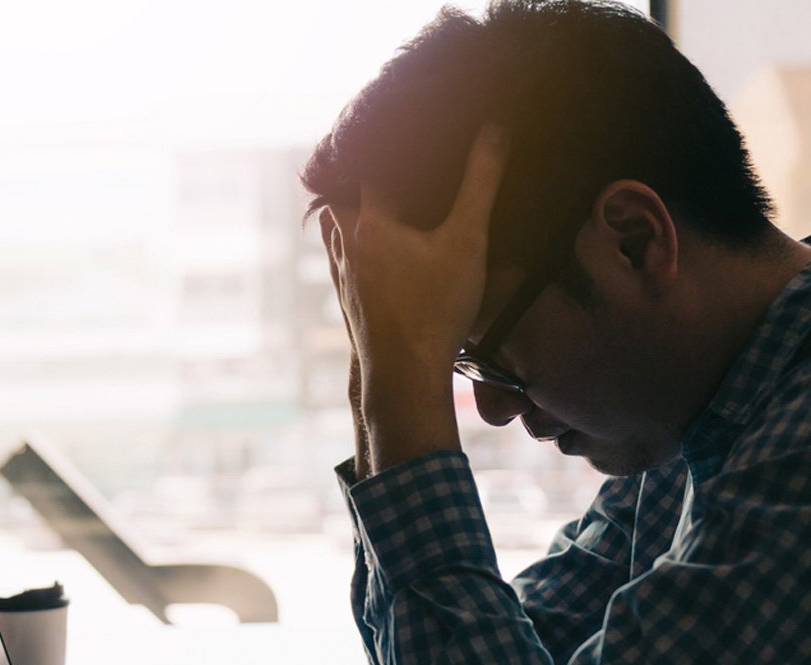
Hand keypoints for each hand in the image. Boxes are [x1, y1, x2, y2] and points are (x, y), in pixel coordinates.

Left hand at [319, 125, 508, 472]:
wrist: (405, 374)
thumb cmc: (436, 309)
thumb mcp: (467, 240)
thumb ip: (481, 183)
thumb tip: (495, 130)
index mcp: (370, 223)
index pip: (369, 168)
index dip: (386, 145)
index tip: (398, 128)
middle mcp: (346, 245)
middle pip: (337, 199)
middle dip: (354, 180)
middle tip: (376, 163)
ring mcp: (342, 276)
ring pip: (332, 232)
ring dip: (346, 214)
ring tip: (369, 201)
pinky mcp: (347, 302)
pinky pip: (339, 262)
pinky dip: (348, 247)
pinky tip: (370, 254)